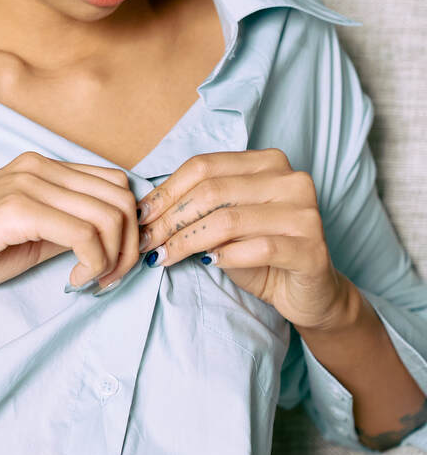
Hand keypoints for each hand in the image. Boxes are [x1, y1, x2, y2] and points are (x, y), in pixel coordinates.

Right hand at [0, 150, 141, 298]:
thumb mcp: (26, 238)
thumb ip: (65, 230)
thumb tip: (110, 243)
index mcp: (40, 166)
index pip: (115, 184)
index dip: (128, 228)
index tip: (113, 266)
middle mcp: (38, 165)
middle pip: (122, 197)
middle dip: (129, 246)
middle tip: (108, 280)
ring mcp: (27, 183)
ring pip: (110, 215)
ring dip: (114, 258)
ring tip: (91, 283)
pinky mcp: (17, 209)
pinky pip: (84, 234)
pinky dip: (93, 263)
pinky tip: (75, 282)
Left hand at [133, 148, 351, 334]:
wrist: (307, 292)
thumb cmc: (260, 252)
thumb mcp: (224, 222)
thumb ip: (197, 206)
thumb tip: (146, 210)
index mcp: (268, 162)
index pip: (204, 166)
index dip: (166, 191)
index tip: (142, 216)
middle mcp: (291, 180)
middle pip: (212, 191)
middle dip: (170, 219)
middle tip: (146, 241)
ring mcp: (305, 213)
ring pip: (229, 219)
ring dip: (187, 241)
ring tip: (163, 256)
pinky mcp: (311, 249)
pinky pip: (259, 248)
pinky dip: (227, 256)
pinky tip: (208, 263)